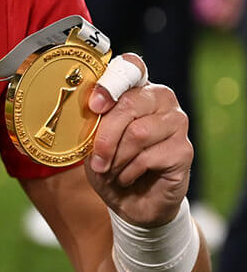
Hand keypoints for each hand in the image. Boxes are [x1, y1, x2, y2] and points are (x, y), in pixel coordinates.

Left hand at [85, 54, 192, 226]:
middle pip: (129, 103)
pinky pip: (149, 157)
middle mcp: (161, 98)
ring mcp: (177, 122)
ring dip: (117, 158)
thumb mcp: (92, 143)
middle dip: (105, 136)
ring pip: (138, 132)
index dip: (112, 82)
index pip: (131, 67)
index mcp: (136, 89)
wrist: (131, 204)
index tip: (95, 105)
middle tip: (97, 161)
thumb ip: (92, 123)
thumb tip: (88, 110)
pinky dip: (129, 172)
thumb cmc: (111, 166)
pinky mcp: (184, 149)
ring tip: (112, 171)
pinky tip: (128, 178)